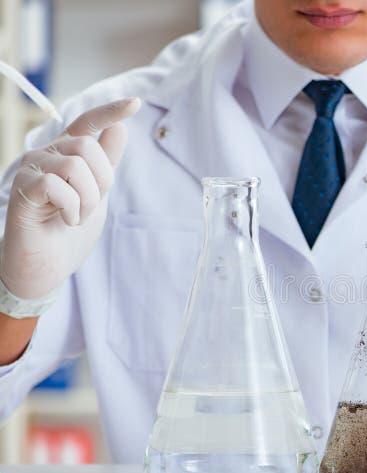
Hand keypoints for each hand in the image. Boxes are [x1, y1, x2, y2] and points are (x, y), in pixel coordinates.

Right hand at [0, 98, 140, 299]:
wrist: (48, 266)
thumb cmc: (69, 231)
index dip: (110, 112)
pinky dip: (71, 208)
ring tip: (77, 216)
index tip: (134, 103)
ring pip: (74, 165)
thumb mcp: (97, 194)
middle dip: (101, 182)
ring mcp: (32, 169)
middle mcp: (47, 154)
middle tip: (89, 206)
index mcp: (67, 154)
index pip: (87, 123)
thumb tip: (120, 129)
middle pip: (88, 147)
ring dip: (87, 199)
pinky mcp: (23, 190)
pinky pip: (56, 185)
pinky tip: (65, 220)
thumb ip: (106, 163)